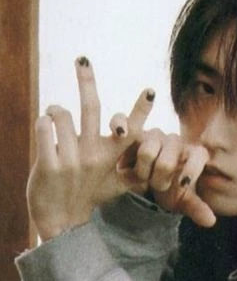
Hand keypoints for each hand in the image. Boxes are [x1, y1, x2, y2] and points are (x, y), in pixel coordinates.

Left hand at [27, 57, 150, 240]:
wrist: (63, 221)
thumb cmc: (90, 197)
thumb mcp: (116, 184)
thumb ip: (130, 167)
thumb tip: (147, 154)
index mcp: (112, 157)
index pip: (131, 130)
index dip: (141, 110)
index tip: (149, 90)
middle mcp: (94, 155)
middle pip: (91, 109)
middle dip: (87, 82)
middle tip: (82, 59)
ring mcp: (73, 160)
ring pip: (62, 114)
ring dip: (56, 110)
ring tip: (55, 117)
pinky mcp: (50, 165)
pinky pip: (44, 128)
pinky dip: (43, 123)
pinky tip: (46, 129)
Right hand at [112, 120, 215, 227]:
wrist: (146, 181)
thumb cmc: (169, 188)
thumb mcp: (182, 200)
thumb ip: (197, 208)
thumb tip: (211, 222)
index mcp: (193, 153)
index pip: (197, 156)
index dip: (189, 172)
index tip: (182, 185)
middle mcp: (175, 140)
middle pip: (166, 163)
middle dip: (159, 181)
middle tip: (156, 185)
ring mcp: (154, 135)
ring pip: (146, 152)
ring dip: (141, 172)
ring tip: (142, 176)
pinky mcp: (134, 132)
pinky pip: (127, 124)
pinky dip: (122, 135)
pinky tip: (122, 151)